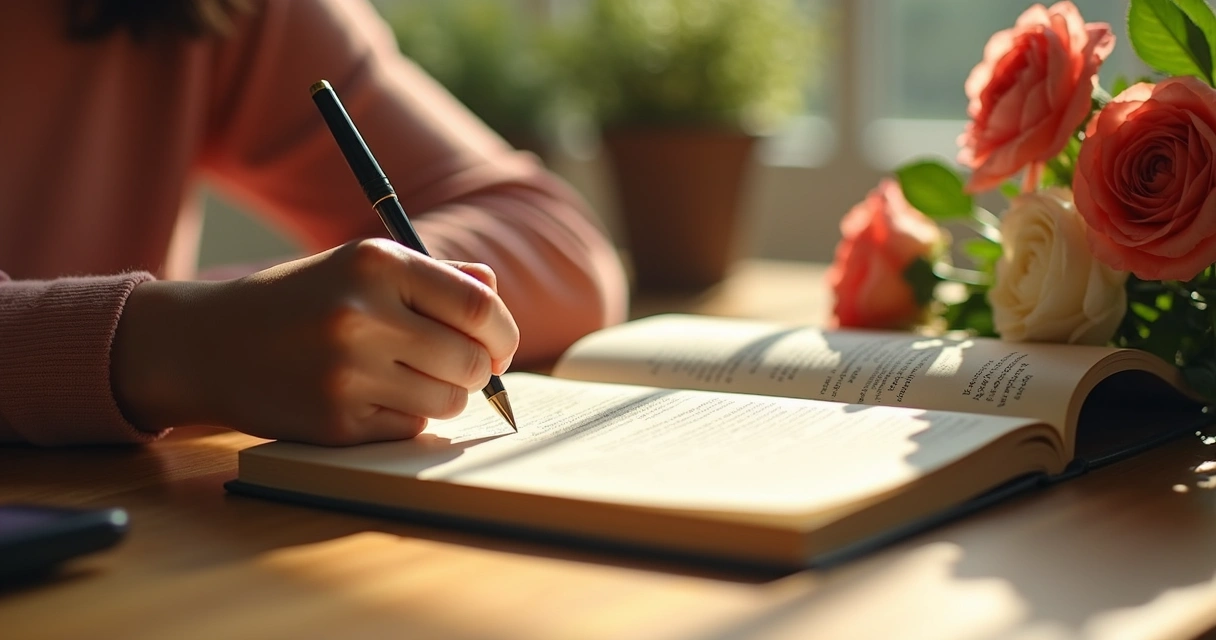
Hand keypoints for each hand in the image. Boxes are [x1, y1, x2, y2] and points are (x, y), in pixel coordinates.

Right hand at [111, 238, 518, 444]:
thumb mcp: (361, 267)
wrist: (207, 343)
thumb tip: (493, 294)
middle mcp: (361, 315)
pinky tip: (369, 397)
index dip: (503, 334)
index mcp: (376, 263)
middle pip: (472, 362)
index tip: (499, 347)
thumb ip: (436, 276)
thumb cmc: (303, 300)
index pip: (479, 308)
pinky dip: (404, 417)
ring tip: (405, 378)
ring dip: (441, 395)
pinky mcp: (334, 422)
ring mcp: (346, 373)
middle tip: (457, 368)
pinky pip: (409, 427)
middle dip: (477, 371)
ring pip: (447, 401)